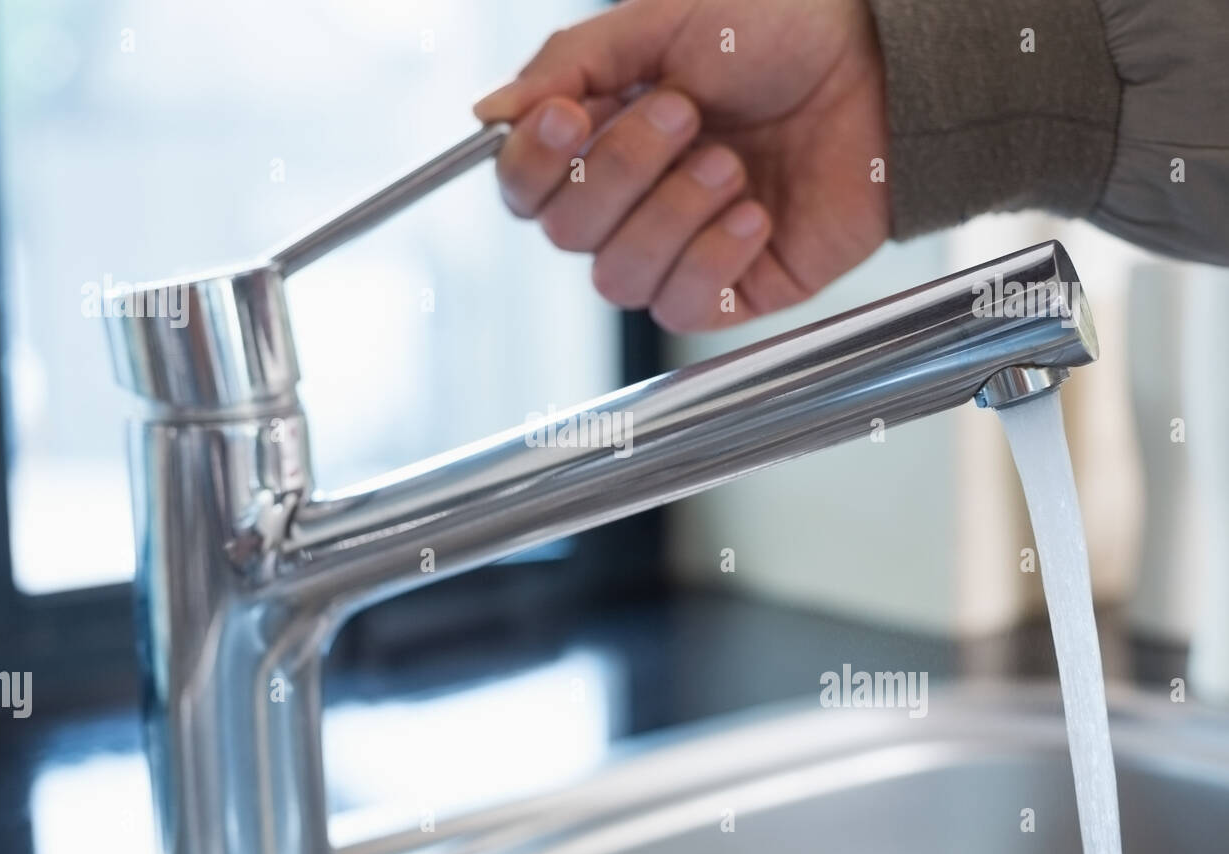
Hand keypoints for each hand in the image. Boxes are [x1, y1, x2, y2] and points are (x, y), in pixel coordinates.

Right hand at [475, 0, 890, 331]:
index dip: (533, 164)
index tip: (570, 118)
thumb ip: (572, 63)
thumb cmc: (782, 33)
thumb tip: (489, 115)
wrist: (883, 70)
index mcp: (604, 139)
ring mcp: (681, 250)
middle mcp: (633, 202)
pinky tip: (756, 211)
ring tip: (732, 162)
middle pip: (564, 233)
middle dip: (622, 170)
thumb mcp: (665, 18)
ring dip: (672, 213)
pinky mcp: (731, 289)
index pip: (524, 187)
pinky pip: (681, 306)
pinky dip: (714, 256)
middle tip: (687, 113)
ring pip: (616, 277)